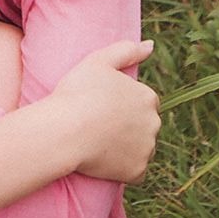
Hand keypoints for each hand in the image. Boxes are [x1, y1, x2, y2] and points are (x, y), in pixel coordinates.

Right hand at [47, 41, 160, 182]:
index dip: (122, 106)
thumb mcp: (98, 61)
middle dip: (129, 127)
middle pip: (144, 126)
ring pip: (141, 148)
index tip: (102, 108)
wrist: (64, 131)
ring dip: (127, 148)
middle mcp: (154, 123)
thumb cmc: (77, 93)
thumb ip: (127, 50)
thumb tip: (150, 45)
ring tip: (99, 144)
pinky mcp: (137, 171)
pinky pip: (135, 172)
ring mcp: (147, 148)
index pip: (142, 103)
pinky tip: (105, 162)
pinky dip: (124, 169)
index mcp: (148, 97)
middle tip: (99, 127)